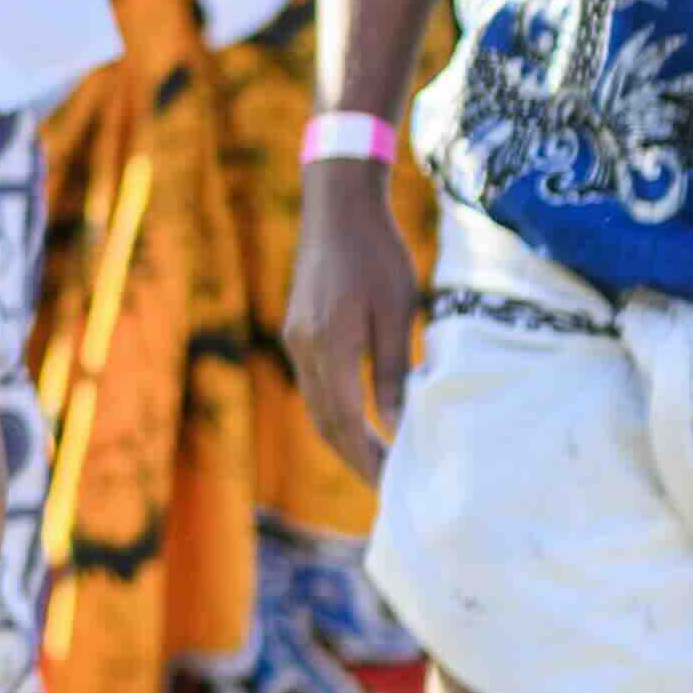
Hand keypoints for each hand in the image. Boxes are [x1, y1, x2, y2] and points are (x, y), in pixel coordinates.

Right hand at [288, 161, 422, 484]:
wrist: (338, 205)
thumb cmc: (377, 252)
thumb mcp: (397, 311)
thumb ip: (392, 371)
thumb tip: (398, 426)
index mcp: (327, 345)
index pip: (345, 421)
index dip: (368, 457)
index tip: (394, 483)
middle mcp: (302, 348)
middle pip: (323, 422)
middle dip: (355, 457)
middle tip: (388, 487)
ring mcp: (295, 339)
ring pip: (315, 407)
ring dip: (343, 439)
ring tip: (377, 462)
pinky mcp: (298, 331)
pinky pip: (314, 386)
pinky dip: (335, 412)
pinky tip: (360, 420)